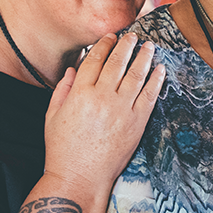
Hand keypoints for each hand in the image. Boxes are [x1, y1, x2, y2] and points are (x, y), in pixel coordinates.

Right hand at [43, 33, 165, 191]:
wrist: (81, 177)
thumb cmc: (62, 149)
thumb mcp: (52, 116)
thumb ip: (62, 89)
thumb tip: (73, 69)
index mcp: (80, 93)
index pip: (95, 60)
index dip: (104, 45)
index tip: (110, 37)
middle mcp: (102, 97)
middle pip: (117, 62)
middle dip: (126, 45)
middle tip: (132, 35)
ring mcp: (122, 109)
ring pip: (136, 75)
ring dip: (144, 57)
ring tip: (149, 46)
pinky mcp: (137, 122)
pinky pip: (149, 96)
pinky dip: (156, 80)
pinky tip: (160, 70)